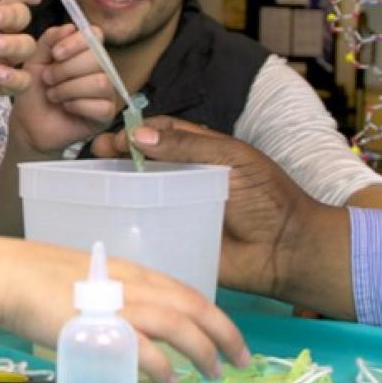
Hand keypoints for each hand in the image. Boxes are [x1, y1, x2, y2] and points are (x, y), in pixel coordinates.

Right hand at [0, 235, 249, 382]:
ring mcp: (117, 303)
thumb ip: (112, 299)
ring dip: (203, 350)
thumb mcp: (87, 281)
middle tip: (242, 361)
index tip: (230, 338)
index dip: (214, 316)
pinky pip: (143, 346)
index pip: (186, 292)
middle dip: (224, 334)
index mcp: (131, 271)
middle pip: (193, 307)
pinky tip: (173, 379)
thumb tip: (129, 329)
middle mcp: (132, 283)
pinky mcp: (99, 324)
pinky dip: (163, 365)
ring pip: (178, 325)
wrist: (5, 275)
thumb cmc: (36, 278)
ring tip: (215, 373)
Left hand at [9, 23, 119, 153]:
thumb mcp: (35, 60)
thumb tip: (69, 27)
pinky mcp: (106, 115)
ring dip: (69, 88)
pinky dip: (78, 106)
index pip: (95, 35)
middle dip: (65, 70)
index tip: (55, 54)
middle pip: (97, 59)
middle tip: (48, 80)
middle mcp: (100, 69)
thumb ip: (49, 41)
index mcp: (84, 53)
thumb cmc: (33, 90)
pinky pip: (101, 106)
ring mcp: (105, 92)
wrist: (27, 123)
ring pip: (100, 82)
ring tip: (53, 95)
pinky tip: (66, 108)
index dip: (76, 42)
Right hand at [91, 117, 356, 316]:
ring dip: (115, 186)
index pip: (159, 133)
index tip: (113, 138)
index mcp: (199, 152)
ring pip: (139, 193)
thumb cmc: (268, 198)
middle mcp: (183, 178)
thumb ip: (189, 145)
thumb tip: (139, 135)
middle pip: (142, 161)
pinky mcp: (173, 239)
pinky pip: (145, 229)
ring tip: (94, 184)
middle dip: (116, 156)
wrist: (288, 250)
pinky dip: (124, 223)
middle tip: (95, 157)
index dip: (134, 132)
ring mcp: (176, 209)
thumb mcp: (232, 160)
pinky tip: (105, 219)